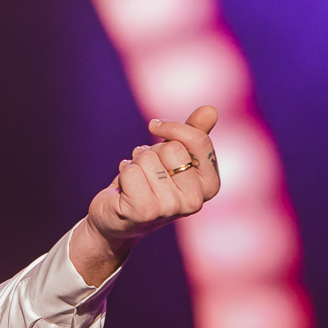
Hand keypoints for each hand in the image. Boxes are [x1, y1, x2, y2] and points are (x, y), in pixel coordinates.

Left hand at [68, 105, 220, 284]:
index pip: (199, 141)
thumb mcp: (172, 157)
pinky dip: (123, 173)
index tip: (155, 125)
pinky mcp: (144, 211)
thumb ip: (192, 134)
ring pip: (147, 158)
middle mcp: (195, 202)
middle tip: (148, 172)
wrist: (117, 217)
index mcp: (210, 186)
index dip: (173, 127)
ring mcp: (171, 209)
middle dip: (152, 152)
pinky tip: (124, 190)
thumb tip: (210, 109)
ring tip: (136, 182)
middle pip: (171, 148)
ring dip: (135, 164)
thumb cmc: (149, 183)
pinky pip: (130, 171)